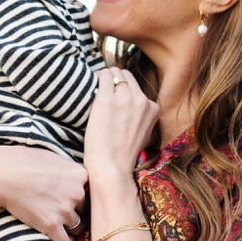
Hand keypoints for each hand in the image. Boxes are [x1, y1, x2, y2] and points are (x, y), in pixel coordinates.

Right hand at [0, 145, 87, 240]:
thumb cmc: (23, 162)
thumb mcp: (54, 159)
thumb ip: (71, 171)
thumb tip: (81, 180)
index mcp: (81, 175)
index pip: (92, 193)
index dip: (81, 197)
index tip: (71, 199)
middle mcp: (78, 193)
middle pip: (85, 210)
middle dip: (74, 212)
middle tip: (58, 210)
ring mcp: (65, 210)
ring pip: (77, 227)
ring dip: (69, 228)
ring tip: (56, 224)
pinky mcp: (51, 225)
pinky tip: (58, 240)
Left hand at [85, 68, 159, 186]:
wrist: (112, 168)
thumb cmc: (122, 155)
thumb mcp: (143, 135)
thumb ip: (140, 118)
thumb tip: (128, 110)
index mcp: (152, 109)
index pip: (136, 88)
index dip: (123, 89)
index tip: (112, 94)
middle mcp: (142, 101)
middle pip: (127, 76)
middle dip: (114, 79)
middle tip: (102, 88)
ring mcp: (125, 99)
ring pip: (115, 73)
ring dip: (105, 77)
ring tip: (95, 87)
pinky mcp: (107, 100)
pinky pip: (103, 76)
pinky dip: (96, 77)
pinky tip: (89, 85)